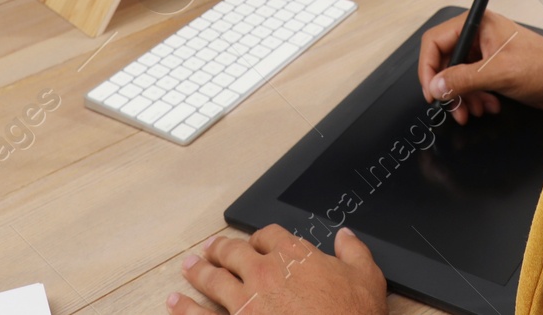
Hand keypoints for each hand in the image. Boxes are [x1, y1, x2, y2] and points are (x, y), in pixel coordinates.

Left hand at [168, 225, 387, 314]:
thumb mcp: (367, 278)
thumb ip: (355, 252)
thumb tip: (346, 236)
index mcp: (294, 256)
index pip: (269, 235)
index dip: (261, 236)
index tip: (258, 240)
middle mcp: (265, 272)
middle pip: (235, 252)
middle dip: (222, 248)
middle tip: (213, 248)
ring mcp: (245, 301)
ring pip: (214, 278)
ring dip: (199, 270)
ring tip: (189, 266)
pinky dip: (185, 307)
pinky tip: (175, 302)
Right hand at [417, 9, 542, 123]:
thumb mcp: (498, 73)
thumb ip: (464, 79)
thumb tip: (437, 86)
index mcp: (477, 24)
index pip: (436, 41)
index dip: (429, 67)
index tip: (431, 91)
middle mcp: (478, 35)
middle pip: (444, 61)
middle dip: (448, 88)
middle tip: (451, 107)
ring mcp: (484, 53)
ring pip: (456, 77)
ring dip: (462, 97)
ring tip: (472, 111)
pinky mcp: (491, 69)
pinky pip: (470, 85)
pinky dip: (475, 99)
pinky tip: (488, 106)